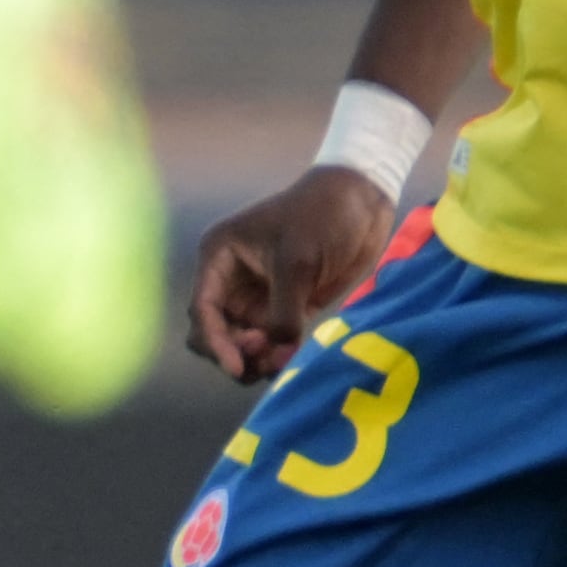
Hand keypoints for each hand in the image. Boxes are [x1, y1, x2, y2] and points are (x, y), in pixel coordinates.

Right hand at [184, 165, 404, 382]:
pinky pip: (273, 340)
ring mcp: (259, 295)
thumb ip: (282, 313)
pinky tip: (293, 357)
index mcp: (220, 258)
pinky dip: (279, 354)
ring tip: (283, 359)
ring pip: (243, 342)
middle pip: (217, 332)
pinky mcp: (287, 306)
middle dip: (235, 351)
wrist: (363, 201)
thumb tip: (278, 355)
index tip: (237, 366)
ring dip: (258, 358)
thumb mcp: (295, 263)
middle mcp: (232, 280)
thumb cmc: (320, 217)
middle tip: (266, 356)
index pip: (203, 309)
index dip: (215, 342)